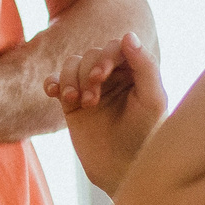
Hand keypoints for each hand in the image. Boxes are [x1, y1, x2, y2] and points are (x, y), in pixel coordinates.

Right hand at [45, 31, 165, 195]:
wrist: (120, 169)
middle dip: (88, 72)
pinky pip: (56, 80)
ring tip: (79, 103)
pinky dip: (53, 83)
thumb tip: (127, 35)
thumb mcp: (152, 99)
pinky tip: (55, 94)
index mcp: (135, 71)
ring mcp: (90, 87)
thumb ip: (145, 66)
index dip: (106, 56)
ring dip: (71, 79)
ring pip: (72, 64)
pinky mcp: (71, 101)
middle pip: (92, 54)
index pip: (117, 47)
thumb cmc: (144, 135)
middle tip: (92, 99)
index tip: (102, 75)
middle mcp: (113, 75)